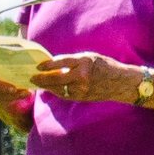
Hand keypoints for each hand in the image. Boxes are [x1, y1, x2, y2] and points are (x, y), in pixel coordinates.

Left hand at [31, 51, 146, 103]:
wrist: (121, 82)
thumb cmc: (105, 66)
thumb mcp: (89, 57)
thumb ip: (72, 61)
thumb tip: (54, 64)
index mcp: (83, 62)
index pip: (60, 63)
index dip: (47, 65)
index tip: (38, 66)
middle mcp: (82, 76)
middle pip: (56, 79)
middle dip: (42, 79)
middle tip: (32, 78)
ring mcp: (82, 89)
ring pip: (59, 89)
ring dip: (47, 87)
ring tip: (39, 84)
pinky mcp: (83, 97)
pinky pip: (65, 95)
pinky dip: (57, 92)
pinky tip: (51, 89)